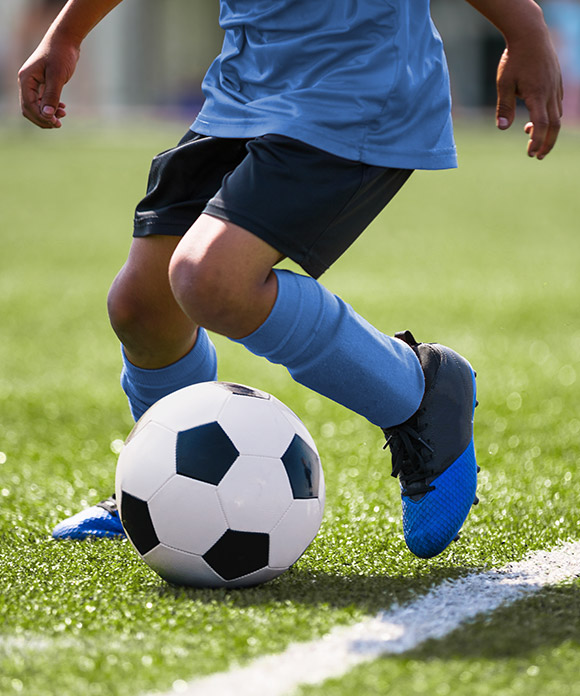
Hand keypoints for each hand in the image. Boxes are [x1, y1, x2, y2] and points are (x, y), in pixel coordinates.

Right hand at [18, 37, 79, 128]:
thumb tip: (47, 115)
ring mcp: (33, 83)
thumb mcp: (57, 76)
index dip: (41, 117)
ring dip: (48, 114)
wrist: (65, 40)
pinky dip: (50, 107)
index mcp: (26, 79)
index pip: (29, 105)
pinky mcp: (42, 83)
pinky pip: (42, 101)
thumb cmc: (61, 55)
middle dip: (43, 118)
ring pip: (36, 106)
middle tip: (59, 124)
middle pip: (29, 108)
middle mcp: (27, 82)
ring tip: (63, 115)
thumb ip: (52, 96)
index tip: (56, 122)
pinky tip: (62, 108)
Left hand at [495, 36, 562, 158]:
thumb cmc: (514, 59)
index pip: (541, 125)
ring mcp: (555, 87)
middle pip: (554, 125)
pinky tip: (537, 116)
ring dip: (546, 129)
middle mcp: (550, 93)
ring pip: (557, 115)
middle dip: (547, 143)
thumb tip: (502, 128)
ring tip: (528, 134)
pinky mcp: (556, 82)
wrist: (530, 34)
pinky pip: (557, 104)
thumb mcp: (503, 84)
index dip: (537, 142)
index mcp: (537, 95)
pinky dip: (549, 116)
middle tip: (538, 156)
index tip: (531, 154)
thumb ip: (504, 107)